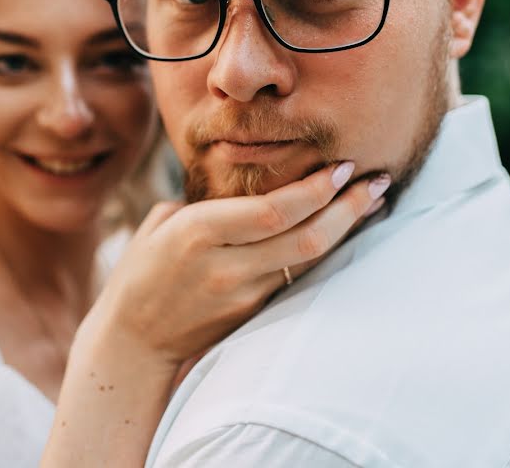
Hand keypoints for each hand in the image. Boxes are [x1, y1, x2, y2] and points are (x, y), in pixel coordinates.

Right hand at [83, 162, 388, 367]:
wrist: (133, 341)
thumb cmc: (140, 274)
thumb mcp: (161, 223)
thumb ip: (208, 204)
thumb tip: (252, 187)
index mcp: (196, 232)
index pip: (272, 210)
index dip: (314, 190)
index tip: (342, 167)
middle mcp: (225, 265)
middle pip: (305, 237)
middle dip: (348, 206)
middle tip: (376, 180)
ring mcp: (242, 294)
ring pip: (310, 260)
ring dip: (347, 229)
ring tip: (374, 201)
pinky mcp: (252, 313)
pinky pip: (298, 276)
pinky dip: (325, 251)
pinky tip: (344, 232)